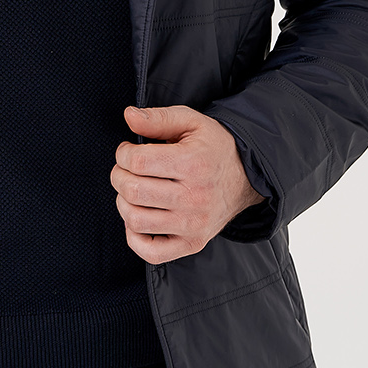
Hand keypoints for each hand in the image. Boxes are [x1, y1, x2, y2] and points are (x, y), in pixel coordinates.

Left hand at [110, 105, 265, 263]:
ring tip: (133, 190)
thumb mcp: (191, 122)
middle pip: (133, 190)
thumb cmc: (214, 147)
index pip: (138, 162)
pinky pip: (151, 252)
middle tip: (126, 169)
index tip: (127, 151)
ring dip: (124, 202)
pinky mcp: (193, 243)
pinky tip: (140, 217)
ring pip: (136, 220)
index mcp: (193, 164)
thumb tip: (128, 115)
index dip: (123, 154)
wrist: (247, 177)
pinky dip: (134, 237)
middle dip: (119, 175)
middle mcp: (194, 198)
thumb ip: (158, 118)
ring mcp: (194, 225)